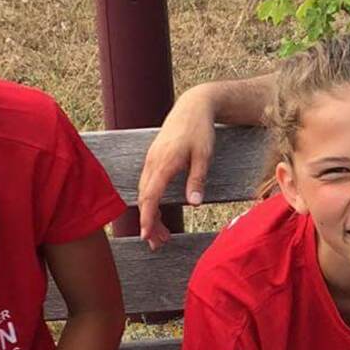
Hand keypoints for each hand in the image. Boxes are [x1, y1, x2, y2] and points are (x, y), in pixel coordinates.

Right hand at [137, 88, 216, 248]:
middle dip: (149, 223)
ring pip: (145, 193)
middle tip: (158, 244)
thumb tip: (193, 204)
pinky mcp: (153, 159)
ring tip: (161, 234)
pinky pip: (147, 185)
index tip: (147, 236)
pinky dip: (150, 202)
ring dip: (150, 214)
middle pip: (144, 199)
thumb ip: (197, 180)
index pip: (150, 197)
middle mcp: (152, 162)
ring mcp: (151, 160)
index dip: (148, 219)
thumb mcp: (204, 155)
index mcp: (164, 163)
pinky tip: (158, 212)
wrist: (193, 105)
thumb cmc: (200, 129)